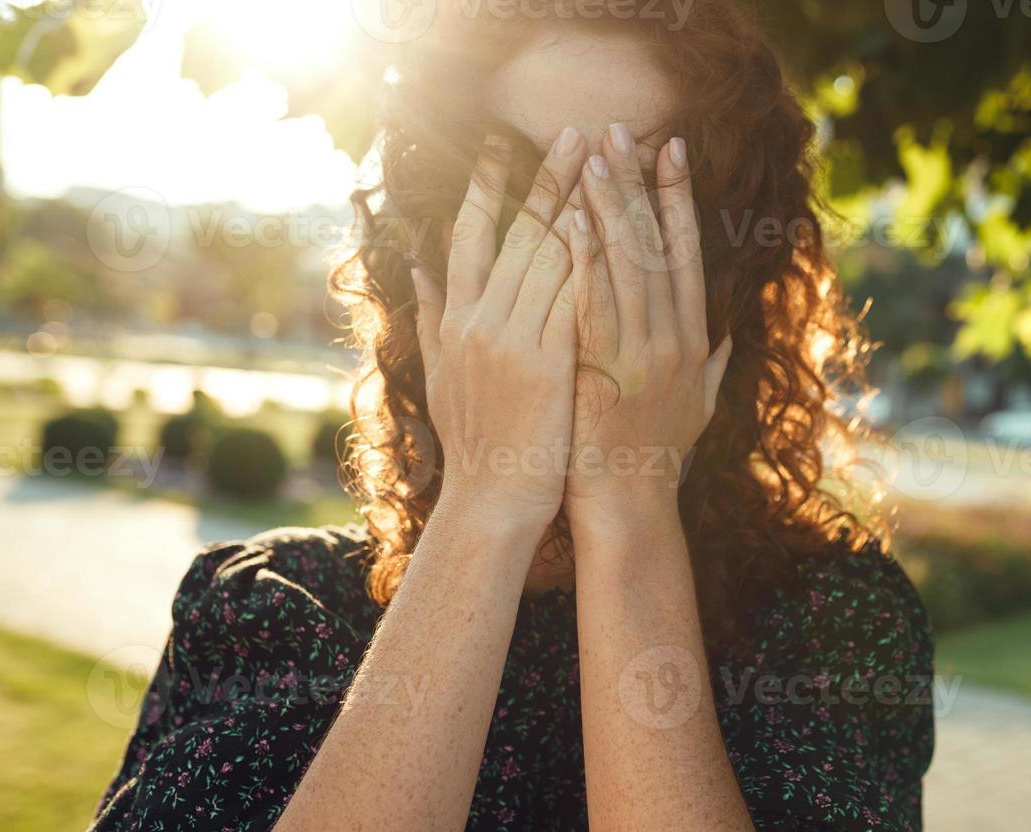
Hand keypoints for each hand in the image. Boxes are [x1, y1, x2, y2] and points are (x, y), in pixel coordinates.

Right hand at [412, 129, 588, 531]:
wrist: (492, 501)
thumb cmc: (474, 441)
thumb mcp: (440, 372)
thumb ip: (431, 314)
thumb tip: (416, 262)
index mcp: (457, 320)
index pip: (469, 235)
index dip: (486, 186)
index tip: (501, 144)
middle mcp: (480, 322)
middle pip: (516, 234)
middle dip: (548, 179)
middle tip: (576, 131)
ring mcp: (512, 342)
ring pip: (550, 258)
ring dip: (580, 207)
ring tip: (605, 164)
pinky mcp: (547, 366)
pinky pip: (573, 300)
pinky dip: (591, 261)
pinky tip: (613, 227)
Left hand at [565, 125, 732, 525]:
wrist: (630, 505)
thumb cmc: (658, 458)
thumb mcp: (699, 410)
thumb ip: (715, 367)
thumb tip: (729, 336)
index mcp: (695, 343)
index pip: (687, 255)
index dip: (679, 200)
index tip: (671, 152)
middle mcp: (674, 340)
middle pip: (658, 247)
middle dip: (641, 186)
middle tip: (624, 132)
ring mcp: (642, 354)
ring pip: (626, 266)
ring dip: (609, 207)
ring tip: (590, 157)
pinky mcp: (606, 370)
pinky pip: (592, 302)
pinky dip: (582, 259)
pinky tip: (570, 220)